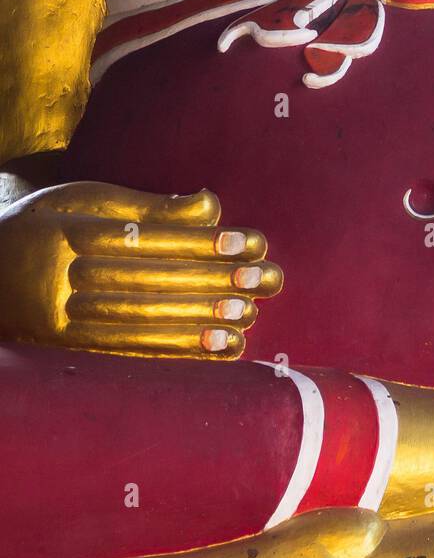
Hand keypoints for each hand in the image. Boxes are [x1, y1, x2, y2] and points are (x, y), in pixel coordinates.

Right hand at [0, 181, 281, 356]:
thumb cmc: (46, 226)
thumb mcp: (87, 201)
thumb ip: (150, 207)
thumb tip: (213, 207)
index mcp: (66, 232)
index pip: (146, 238)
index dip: (201, 241)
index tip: (250, 241)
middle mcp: (57, 278)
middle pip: (146, 281)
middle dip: (211, 281)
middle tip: (262, 280)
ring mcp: (56, 321)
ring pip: (137, 322)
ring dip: (198, 322)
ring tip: (246, 316)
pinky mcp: (61, 353)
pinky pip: (125, 355)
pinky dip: (174, 353)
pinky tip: (213, 351)